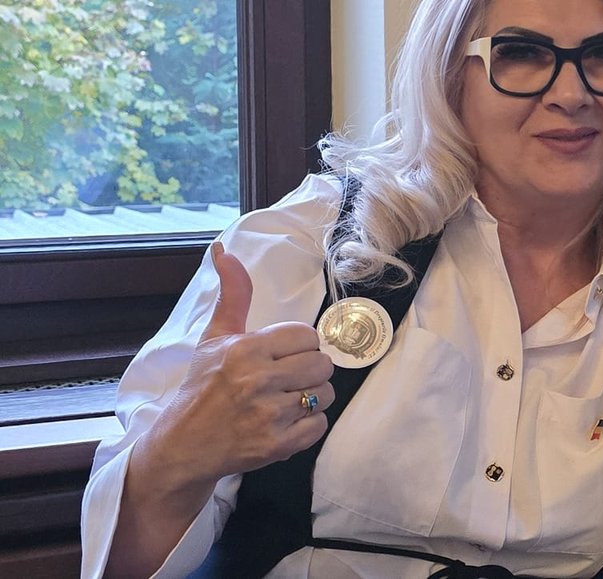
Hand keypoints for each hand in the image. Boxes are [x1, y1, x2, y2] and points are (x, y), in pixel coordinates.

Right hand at [140, 242, 335, 487]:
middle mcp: (258, 381)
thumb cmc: (203, 387)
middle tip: (283, 380)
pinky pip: (320, 425)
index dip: (298, 346)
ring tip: (283, 401)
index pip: (308, 336)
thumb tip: (224, 250)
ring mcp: (269, 415)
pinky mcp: (277, 445)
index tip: (279, 356)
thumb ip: (233, 294)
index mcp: (245, 350)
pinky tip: (284, 422)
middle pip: (322, 364)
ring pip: (325, 394)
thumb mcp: (215, 337)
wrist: (183, 445)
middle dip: (306, 371)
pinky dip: (308, 424)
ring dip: (310, 398)